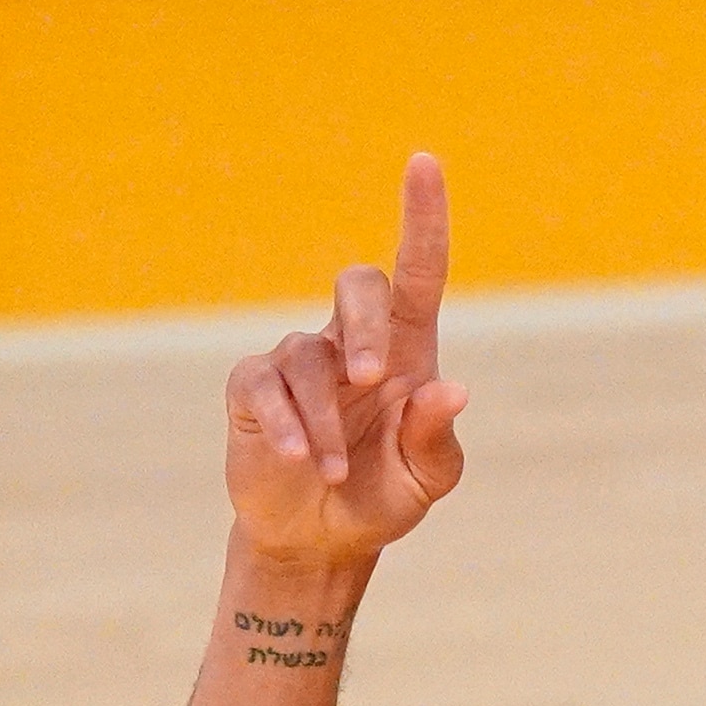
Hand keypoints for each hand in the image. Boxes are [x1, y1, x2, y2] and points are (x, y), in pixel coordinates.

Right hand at [225, 154, 467, 566]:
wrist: (321, 541)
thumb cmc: (382, 496)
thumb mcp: (425, 479)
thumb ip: (437, 439)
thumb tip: (451, 390)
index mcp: (405, 351)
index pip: (417, 271)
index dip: (423, 217)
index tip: (425, 163)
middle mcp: (350, 343)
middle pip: (358, 286)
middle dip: (363, 324)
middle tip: (369, 378)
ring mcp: (298, 362)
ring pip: (307, 357)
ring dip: (326, 419)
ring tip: (336, 472)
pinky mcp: (253, 390)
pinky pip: (264, 387)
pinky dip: (287, 424)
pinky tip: (301, 460)